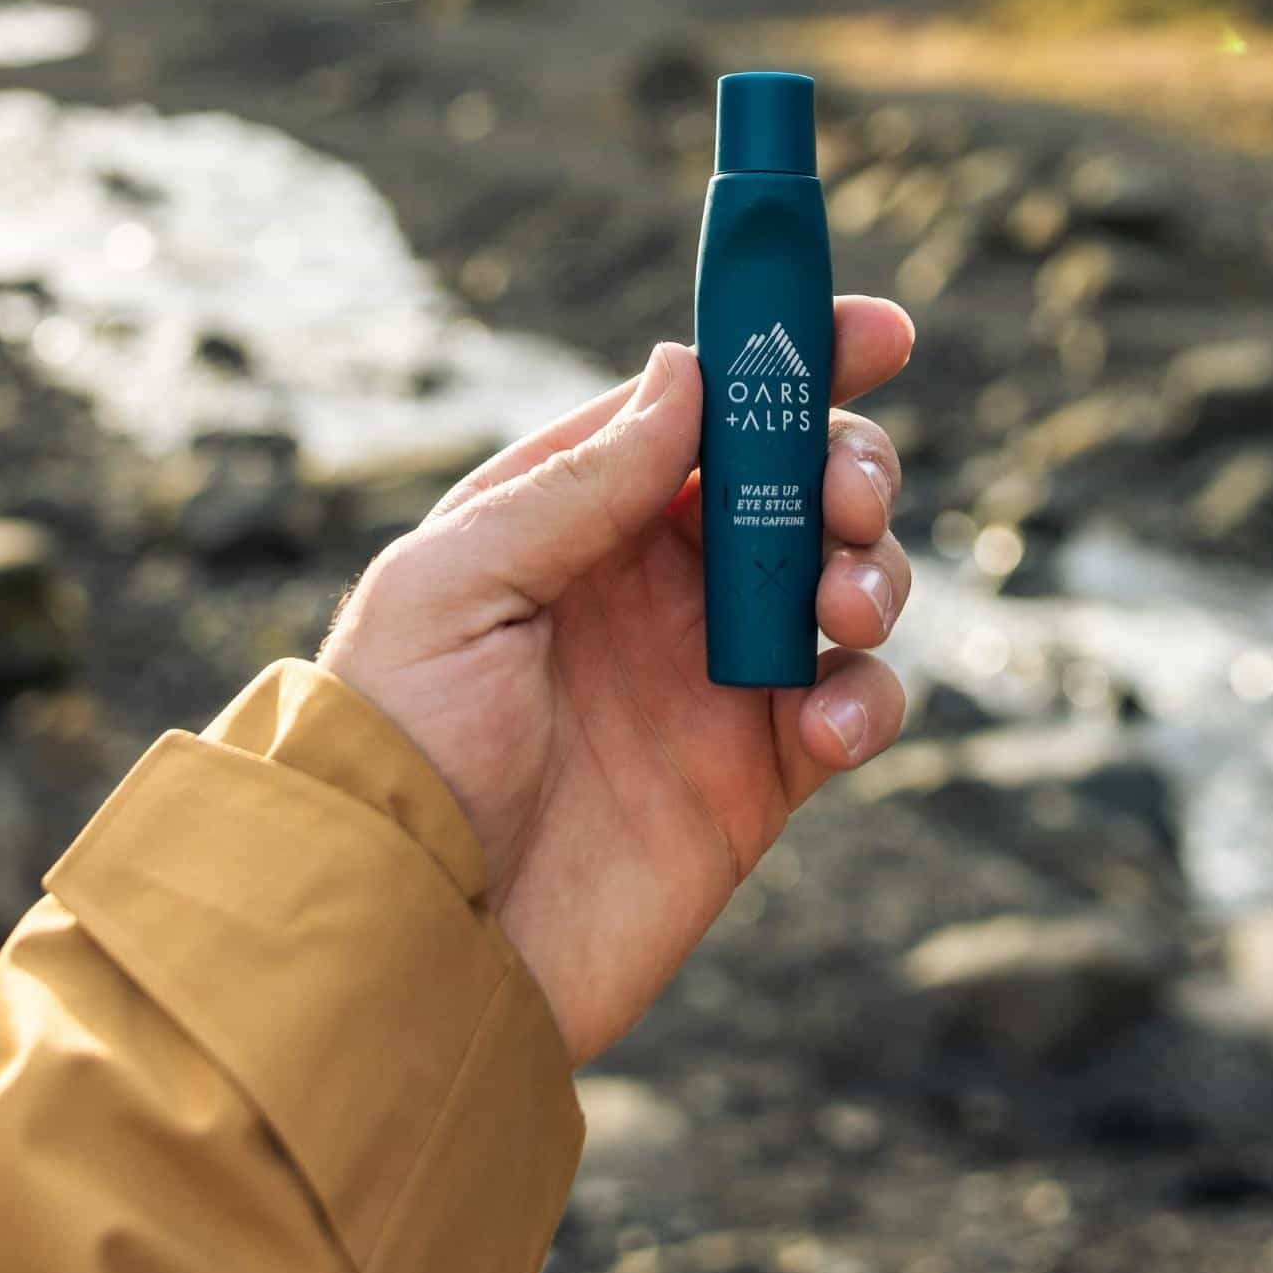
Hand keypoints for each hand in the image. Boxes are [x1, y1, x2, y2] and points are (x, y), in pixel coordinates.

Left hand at [318, 296, 914, 1064]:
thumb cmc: (397, 746)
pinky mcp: (757, 775)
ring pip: (845, 581)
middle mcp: (658, 582)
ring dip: (874, 573)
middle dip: (848, 466)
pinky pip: (854, 707)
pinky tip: (824, 724)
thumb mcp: (455, 587)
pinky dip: (868, 699)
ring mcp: (714, 675)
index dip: (793, 358)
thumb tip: (686, 370)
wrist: (408, 944)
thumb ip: (577, 483)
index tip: (876, 328)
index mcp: (580, 517)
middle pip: (797, 484)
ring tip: (841, 609)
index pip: (705, 410)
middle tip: (846, 498)